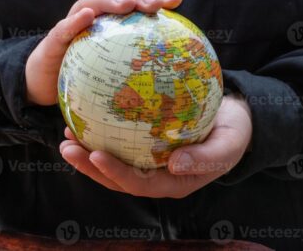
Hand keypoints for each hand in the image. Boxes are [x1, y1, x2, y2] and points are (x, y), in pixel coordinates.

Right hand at [25, 0, 182, 104]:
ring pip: (90, 2)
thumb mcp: (118, 63)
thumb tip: (173, 66)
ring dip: (110, 0)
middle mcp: (93, 14)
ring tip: (128, 4)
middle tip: (157, 3)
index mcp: (112, 17)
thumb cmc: (89, 69)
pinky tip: (88, 17)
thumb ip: (139, 58)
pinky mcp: (55, 41)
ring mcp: (73, 24)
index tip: (177, 0)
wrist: (50, 79)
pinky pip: (63, 29)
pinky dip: (74, 21)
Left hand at [59, 94, 252, 197]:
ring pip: (116, 161)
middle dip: (90, 166)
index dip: (115, 173)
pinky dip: (105, 133)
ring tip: (68, 134)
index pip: (139, 183)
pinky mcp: (150, 144)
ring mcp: (152, 161)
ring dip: (89, 151)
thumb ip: (205, 158)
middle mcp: (159, 175)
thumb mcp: (228, 145)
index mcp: (175, 181)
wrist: (235, 122)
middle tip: (67, 147)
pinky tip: (90, 117)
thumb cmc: (234, 134)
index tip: (95, 154)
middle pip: (118, 177)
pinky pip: (124, 142)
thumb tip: (174, 164)